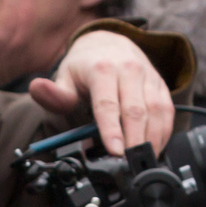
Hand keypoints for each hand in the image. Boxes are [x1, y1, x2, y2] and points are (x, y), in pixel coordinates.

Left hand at [32, 29, 175, 154]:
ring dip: (152, 140)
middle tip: (129, 165)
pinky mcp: (161, 85)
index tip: (114, 151)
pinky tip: (156, 149)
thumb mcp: (65, 76)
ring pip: (157, 111)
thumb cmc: (86, 65)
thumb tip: (37, 89)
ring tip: (143, 162)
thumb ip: (54, 92)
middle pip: (136, 111)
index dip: (111, 130)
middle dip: (134, 141)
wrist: (110, 42)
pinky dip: (164, 132)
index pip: (108, 103)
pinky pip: (167, 111)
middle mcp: (130, 70)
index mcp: (103, 69)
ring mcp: (148, 77)